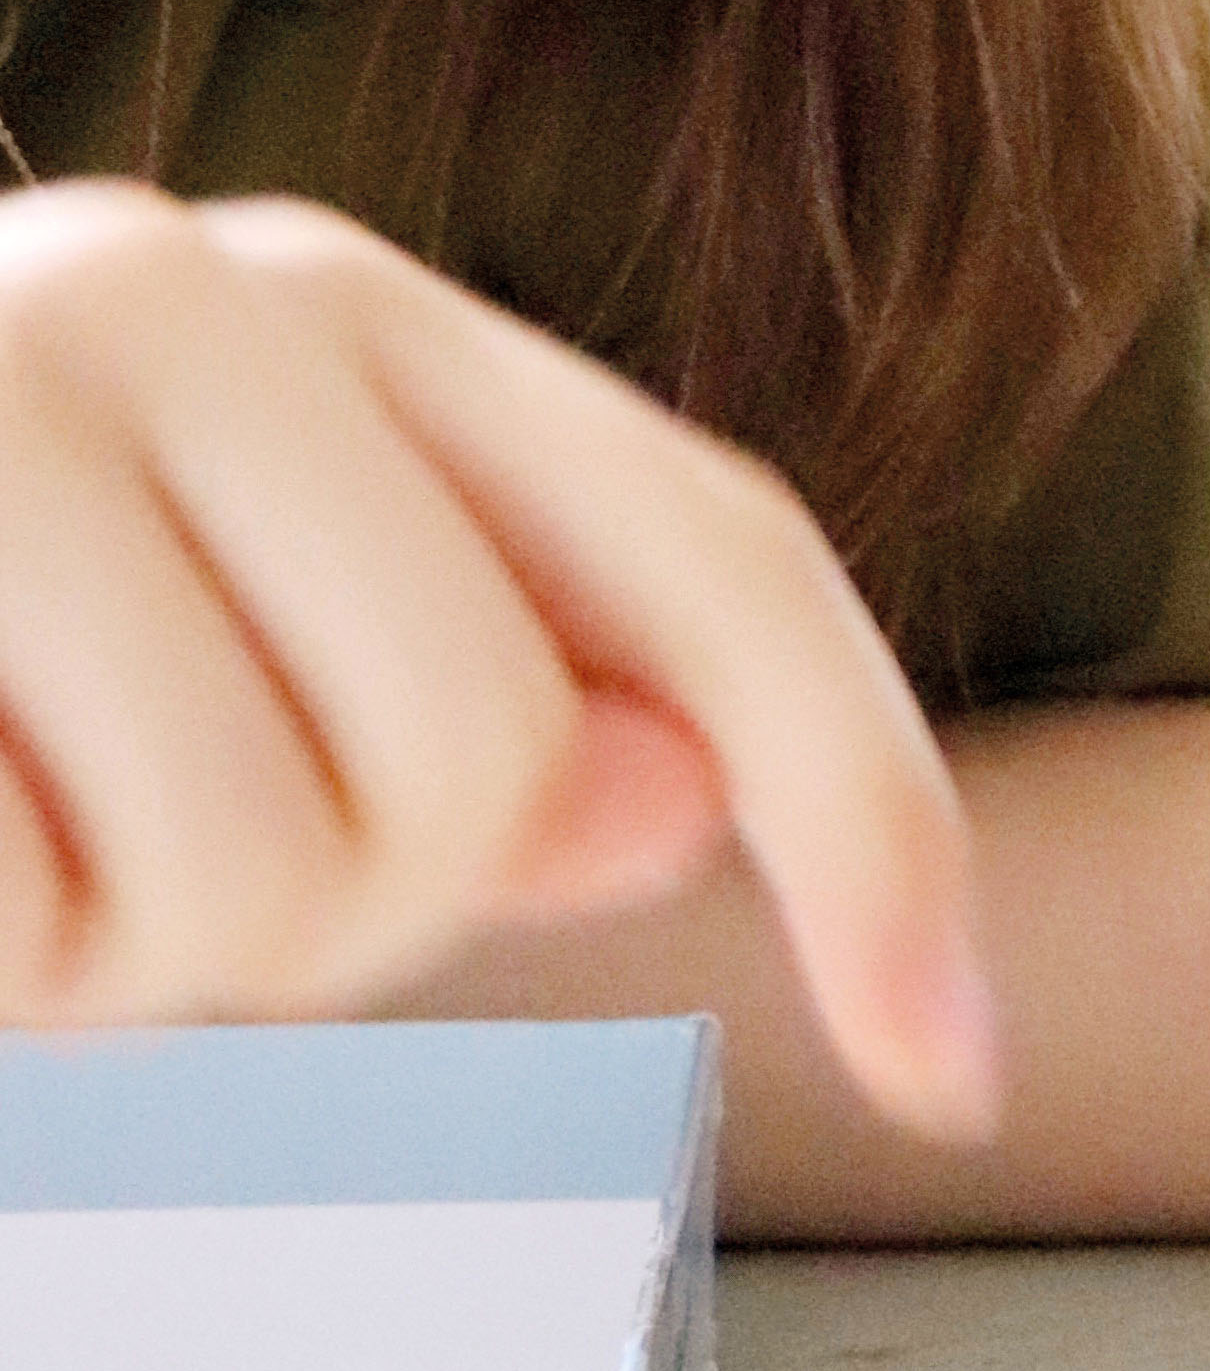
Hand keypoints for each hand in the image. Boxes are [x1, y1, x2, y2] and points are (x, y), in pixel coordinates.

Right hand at [0, 182, 995, 1132]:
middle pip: (485, 771)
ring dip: (119, 955)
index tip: (954, 1071)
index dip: (872, 822)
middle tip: (131, 846)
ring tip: (14, 818)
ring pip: (256, 879)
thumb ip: (479, 701)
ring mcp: (3, 400)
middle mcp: (191, 298)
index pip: (720, 565)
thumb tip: (676, 801)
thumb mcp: (219, 626)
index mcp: (338, 310)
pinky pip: (29, 931)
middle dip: (332, 915)